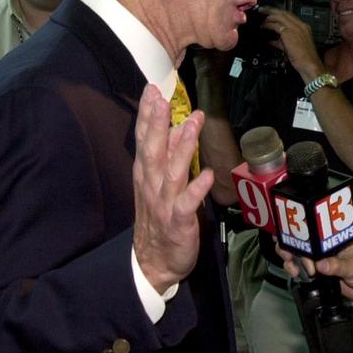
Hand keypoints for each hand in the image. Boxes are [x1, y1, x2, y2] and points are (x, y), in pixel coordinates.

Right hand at [133, 84, 215, 292]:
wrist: (153, 262)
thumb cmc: (158, 220)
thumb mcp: (158, 184)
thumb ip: (166, 157)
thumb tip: (173, 128)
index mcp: (146, 175)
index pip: (144, 140)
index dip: (147, 116)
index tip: (152, 90)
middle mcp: (152, 186)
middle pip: (153, 151)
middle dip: (157, 124)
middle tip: (162, 98)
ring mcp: (164, 203)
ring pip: (172, 172)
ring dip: (181, 148)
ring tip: (190, 124)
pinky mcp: (178, 222)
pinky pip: (187, 204)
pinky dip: (196, 189)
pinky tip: (207, 175)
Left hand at [259, 6, 323, 81]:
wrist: (309, 64)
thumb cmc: (304, 59)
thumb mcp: (294, 47)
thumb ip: (283, 42)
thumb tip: (273, 41)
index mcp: (304, 27)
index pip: (290, 15)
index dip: (280, 13)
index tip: (272, 12)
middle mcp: (300, 25)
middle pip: (284, 12)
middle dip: (272, 10)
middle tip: (263, 9)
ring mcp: (295, 28)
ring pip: (279, 16)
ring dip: (269, 16)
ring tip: (262, 18)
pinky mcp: (288, 33)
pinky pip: (275, 25)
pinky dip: (268, 25)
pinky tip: (263, 27)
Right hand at [277, 240, 352, 309]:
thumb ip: (338, 266)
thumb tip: (320, 264)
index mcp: (337, 237)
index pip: (315, 231)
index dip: (302, 235)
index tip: (294, 244)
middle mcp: (327, 245)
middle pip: (304, 241)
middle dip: (293, 247)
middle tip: (290, 258)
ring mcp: (322, 257)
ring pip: (300, 254)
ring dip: (292, 260)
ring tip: (293, 268)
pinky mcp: (319, 270)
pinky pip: (303, 268)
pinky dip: (295, 269)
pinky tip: (294, 274)